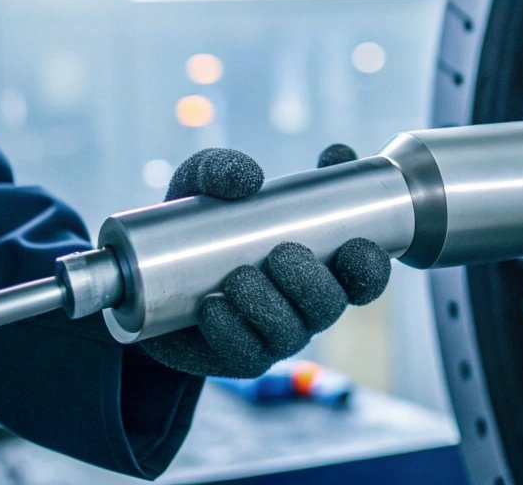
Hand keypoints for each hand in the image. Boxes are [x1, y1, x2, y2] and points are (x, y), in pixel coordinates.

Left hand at [138, 145, 390, 377]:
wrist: (152, 273)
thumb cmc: (198, 220)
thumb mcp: (203, 181)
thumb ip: (225, 167)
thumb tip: (250, 180)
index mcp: (320, 259)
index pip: (364, 273)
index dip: (370, 265)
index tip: (355, 245)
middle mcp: (306, 302)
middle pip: (331, 305)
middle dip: (312, 282)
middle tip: (280, 255)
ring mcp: (277, 333)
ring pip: (291, 332)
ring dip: (268, 306)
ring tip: (236, 278)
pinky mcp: (242, 356)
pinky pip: (247, 352)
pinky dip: (231, 329)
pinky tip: (211, 306)